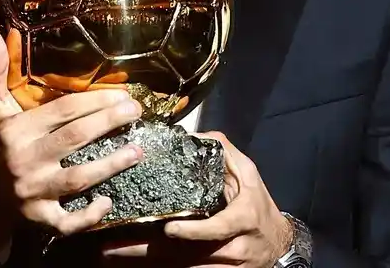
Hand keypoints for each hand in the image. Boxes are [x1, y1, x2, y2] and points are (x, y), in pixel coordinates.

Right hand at [0, 30, 144, 257]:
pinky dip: (89, 215)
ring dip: (111, 165)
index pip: (62, 112)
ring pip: (77, 179)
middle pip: (75, 139)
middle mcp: (24, 160)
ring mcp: (32, 192)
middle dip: (109, 124)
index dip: (95, 101)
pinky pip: (67, 222)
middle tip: (136, 112)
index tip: (122, 94)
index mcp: (15, 130)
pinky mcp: (39, 219)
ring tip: (138, 151)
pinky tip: (109, 201)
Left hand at [101, 132, 292, 267]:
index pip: (218, 229)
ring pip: (182, 266)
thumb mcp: (248, 174)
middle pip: (189, 255)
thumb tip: (190, 134)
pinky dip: (158, 267)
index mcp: (242, 218)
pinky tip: (130, 262)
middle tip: (113, 247)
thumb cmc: (258, 204)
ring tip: (111, 254)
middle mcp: (233, 246)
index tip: (168, 229)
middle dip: (149, 251)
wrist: (278, 244)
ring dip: (145, 262)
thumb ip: (222, 152)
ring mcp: (224, 266)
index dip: (194, 232)